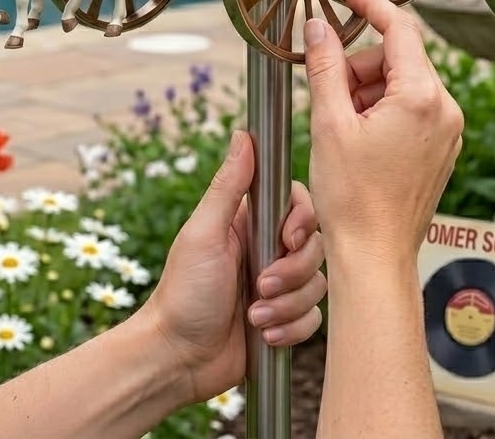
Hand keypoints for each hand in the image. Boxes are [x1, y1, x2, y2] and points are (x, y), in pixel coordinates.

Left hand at [144, 130, 325, 403]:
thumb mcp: (203, 233)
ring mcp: (278, 286)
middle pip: (315, 246)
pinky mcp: (284, 319)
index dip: (303, 221)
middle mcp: (269, 250)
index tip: (287, 239)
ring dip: (287, 306)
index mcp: (251, 223)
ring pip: (317, 284)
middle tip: (259, 287)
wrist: (177, 358)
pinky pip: (313, 319)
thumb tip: (242, 135)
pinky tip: (264, 335)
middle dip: (292, 273)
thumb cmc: (182, 292)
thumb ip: (228, 185)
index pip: (300, 205)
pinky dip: (291, 329)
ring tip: (254, 318)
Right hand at [304, 0, 463, 261]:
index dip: (369, 5)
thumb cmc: (352, 199)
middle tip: (327, 94)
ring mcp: (448, 131)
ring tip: (340, 128)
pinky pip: (411, 109)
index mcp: (421, 97)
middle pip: (397, 58)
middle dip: (358, 66)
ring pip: (402, 84)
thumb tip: (317, 27)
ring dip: (367, 91)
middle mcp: (445, 109)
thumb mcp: (328, 123)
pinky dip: (381, 111)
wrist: (374, 257)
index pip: (399, 28)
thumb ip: (324, 66)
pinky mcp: (442, 148)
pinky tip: (357, 139)